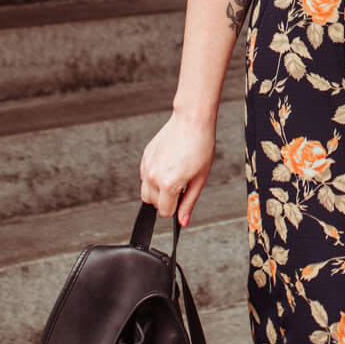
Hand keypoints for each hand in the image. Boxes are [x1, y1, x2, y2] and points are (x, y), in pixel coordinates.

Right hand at [140, 110, 215, 225]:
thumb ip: (189, 202)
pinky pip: (144, 176)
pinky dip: (153, 177)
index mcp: (168, 184)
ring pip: (145, 192)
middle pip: (153, 204)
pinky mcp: (145, 157)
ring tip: (174, 176)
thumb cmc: (200, 147)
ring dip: (157, 191)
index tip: (183, 198)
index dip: (176, 208)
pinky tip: (168, 166)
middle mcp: (153, 176)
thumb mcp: (200, 179)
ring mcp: (147, 166)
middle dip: (166, 200)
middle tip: (181, 185)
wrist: (191, 121)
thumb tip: (182, 221)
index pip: (165, 211)